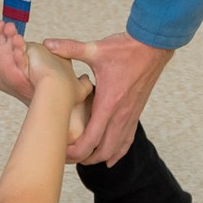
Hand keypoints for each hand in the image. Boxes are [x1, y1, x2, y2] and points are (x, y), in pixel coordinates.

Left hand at [40, 32, 173, 165]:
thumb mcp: (96, 48)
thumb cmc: (126, 48)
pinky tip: (111, 159)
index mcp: (108, 103)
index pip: (91, 139)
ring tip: (84, 160)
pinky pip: (128, 139)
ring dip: (100, 157)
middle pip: (104, 150)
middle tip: (68, 158)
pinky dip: (118, 151)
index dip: (76, 151)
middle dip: (85, 159)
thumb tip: (48, 43)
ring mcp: (131, 115)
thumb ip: (70, 47)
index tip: (62, 153)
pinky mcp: (136, 112)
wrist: (154, 46)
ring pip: (117, 148)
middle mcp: (121, 114)